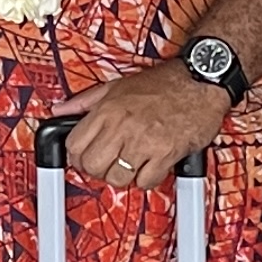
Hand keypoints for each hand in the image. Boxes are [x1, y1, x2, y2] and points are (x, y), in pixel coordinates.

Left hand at [60, 65, 233, 193]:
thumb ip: (85, 100)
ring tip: (132, 165)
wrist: (201, 80)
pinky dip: (147, 179)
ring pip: (117, 177)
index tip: (87, 157)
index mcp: (107, 109)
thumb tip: (60, 110)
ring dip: (124, 177)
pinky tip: (151, 166)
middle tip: (109, 165)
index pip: (75, 145)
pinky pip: (146, 181)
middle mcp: (122, 125)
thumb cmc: (164, 83)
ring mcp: (144, 140)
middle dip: (98, 170)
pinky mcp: (166, 153)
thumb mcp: (117, 85)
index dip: (78, 157)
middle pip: (92, 166)